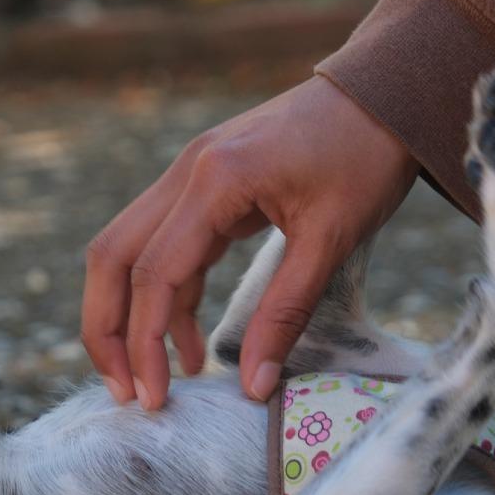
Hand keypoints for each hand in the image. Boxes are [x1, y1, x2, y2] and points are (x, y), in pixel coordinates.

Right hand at [81, 76, 418, 409]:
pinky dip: (172, 293)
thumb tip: (254, 386)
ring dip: (135, 314)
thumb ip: (287, 313)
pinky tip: (192, 338)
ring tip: (164, 376)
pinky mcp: (211, 184)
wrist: (384, 96)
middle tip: (130, 393)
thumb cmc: (366, 159)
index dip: (145, 344)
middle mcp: (188, 172)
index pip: (154, 275)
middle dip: (110, 330)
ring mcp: (194, 174)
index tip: (154, 398)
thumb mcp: (331, 240)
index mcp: (215, 182)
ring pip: (133, 249)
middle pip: (114, 257)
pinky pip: (172, 243)